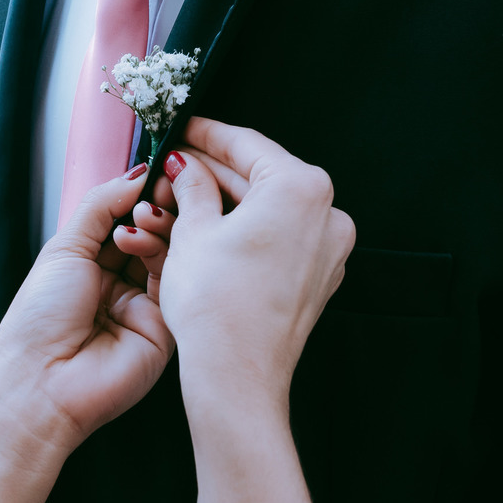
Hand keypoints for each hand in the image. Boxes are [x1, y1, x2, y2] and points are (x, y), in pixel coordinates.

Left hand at [0, 167, 174, 450]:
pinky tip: (144, 239)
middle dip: (157, 205)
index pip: (127, 219)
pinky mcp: (169, 325)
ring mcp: (148, 304)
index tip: (155, 171)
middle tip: (161, 187)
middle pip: (154, 233)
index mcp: (93, 265)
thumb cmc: (39, 318)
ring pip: (170, 251)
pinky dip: (164, 251)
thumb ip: (101, 205)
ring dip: (159, 224)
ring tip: (144, 217)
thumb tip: (137, 172)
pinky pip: (178, 279)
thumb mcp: (64, 247)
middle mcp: (124, 283)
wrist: (41, 380)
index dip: (141, 195)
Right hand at [158, 118, 354, 403]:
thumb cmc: (217, 306)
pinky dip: (246, 229)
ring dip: (226, 201)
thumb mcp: (192, 231)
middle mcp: (326, 214)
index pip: (246, 144)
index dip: (206, 133)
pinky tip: (209, 231)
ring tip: (182, 201)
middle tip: (173, 168)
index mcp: (301, 188)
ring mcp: (328, 249)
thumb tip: (187, 167)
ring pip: (269, 208)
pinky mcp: (318, 277)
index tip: (184, 127)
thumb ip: (193, 186)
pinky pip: (280, 237)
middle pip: (260, 175)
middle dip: (213, 171)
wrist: (237, 375)